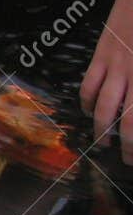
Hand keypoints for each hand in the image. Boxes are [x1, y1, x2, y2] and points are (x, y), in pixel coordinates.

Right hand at [81, 0, 132, 162]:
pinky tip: (88, 112)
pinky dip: (85, 104)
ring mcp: (118, 65)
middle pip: (130, 122)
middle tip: (128, 159)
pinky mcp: (102, 55)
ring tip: (104, 143)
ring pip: (103, 109)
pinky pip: (88, 87)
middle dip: (128, 146)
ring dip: (102, 131)